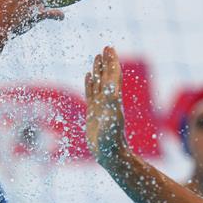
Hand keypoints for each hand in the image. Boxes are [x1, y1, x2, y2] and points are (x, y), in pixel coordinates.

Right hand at [84, 46, 129, 166]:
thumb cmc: (111, 139)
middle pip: (107, 76)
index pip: (113, 76)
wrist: (109, 154)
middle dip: (106, 62)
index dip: (111, 62)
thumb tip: (110, 85)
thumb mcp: (112, 119)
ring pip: (99, 83)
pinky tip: (88, 76)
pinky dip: (90, 83)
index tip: (109, 48)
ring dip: (99, 70)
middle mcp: (109, 100)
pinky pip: (91, 93)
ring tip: (97, 58)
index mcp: (114, 99)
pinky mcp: (93, 112)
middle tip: (105, 48)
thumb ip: (111, 103)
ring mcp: (100, 105)